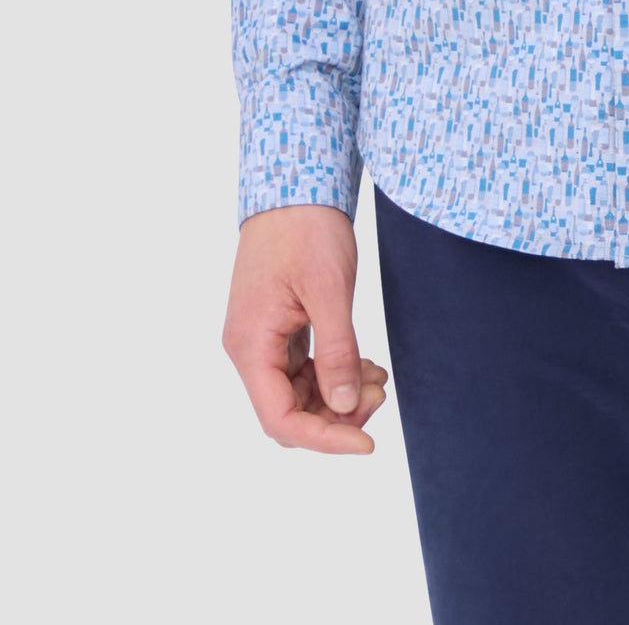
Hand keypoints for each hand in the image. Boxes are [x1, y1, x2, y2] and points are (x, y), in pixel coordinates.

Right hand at [222, 203, 389, 453]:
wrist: (294, 184)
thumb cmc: (306, 228)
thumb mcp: (328, 290)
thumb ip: (336, 352)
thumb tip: (346, 407)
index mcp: (250, 345)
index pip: (280, 419)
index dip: (325, 439)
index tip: (368, 443)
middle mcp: (249, 349)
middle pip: (289, 412)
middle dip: (337, 415)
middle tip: (379, 391)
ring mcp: (262, 338)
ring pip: (299, 393)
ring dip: (339, 395)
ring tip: (378, 376)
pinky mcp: (279, 327)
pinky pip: (303, 369)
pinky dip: (334, 372)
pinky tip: (364, 363)